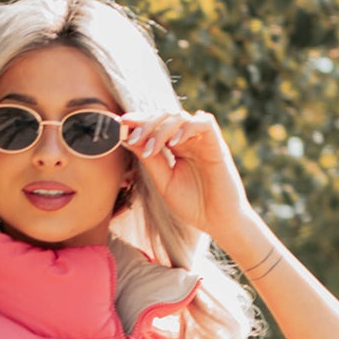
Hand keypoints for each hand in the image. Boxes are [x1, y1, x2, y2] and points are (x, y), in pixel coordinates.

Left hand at [123, 109, 251, 244]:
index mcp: (176, 147)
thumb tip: (128, 139)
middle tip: (133, 137)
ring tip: (150, 148)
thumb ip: (149, 161)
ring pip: (180, 117)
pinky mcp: (217, 144)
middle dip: (146, 124)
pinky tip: (174, 143)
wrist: (217, 222)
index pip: (156, 126)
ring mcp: (202, 140)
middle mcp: (189, 139)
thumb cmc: (193, 205)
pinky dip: (187, 127)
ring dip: (161, 128)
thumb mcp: (164, 182)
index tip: (121, 123)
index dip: (139, 121)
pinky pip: (204, 122)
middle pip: (165, 116)